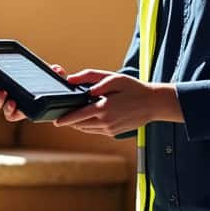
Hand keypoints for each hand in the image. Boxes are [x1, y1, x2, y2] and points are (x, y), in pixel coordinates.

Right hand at [0, 64, 67, 122]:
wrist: (60, 107)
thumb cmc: (51, 89)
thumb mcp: (53, 78)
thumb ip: (55, 73)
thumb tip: (57, 69)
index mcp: (12, 83)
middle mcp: (10, 94)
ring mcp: (15, 106)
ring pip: (1, 105)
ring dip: (0, 99)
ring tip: (6, 94)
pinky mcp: (22, 114)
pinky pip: (12, 115)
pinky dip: (12, 110)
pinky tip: (15, 104)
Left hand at [52, 69, 181, 136]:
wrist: (154, 104)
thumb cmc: (134, 88)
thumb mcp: (113, 78)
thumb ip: (91, 77)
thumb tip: (72, 80)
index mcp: (104, 108)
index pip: (78, 116)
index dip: (65, 119)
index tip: (55, 121)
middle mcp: (106, 122)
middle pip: (80, 125)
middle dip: (70, 121)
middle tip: (61, 115)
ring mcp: (110, 129)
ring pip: (87, 129)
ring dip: (78, 123)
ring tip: (74, 115)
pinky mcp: (114, 133)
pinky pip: (95, 131)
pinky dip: (89, 125)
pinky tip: (89, 117)